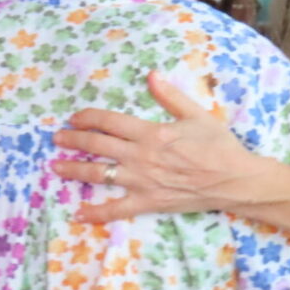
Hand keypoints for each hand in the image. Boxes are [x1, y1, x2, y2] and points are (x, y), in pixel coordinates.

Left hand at [50, 71, 250, 222]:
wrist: (234, 180)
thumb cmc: (218, 145)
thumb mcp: (197, 114)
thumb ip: (170, 96)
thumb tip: (150, 76)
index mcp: (151, 132)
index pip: (110, 122)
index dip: (88, 117)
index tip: (75, 117)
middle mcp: (141, 156)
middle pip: (97, 145)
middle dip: (73, 140)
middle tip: (57, 138)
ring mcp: (142, 182)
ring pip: (99, 174)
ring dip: (74, 169)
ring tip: (55, 167)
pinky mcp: (148, 202)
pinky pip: (117, 210)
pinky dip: (96, 213)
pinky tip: (79, 213)